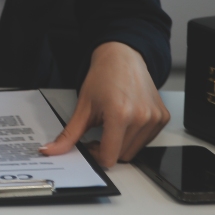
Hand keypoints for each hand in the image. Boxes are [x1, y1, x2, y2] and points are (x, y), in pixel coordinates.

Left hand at [40, 41, 169, 167]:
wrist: (122, 57)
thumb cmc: (103, 77)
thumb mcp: (83, 107)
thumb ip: (69, 134)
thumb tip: (52, 150)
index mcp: (120, 115)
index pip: (109, 157)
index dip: (95, 155)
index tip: (89, 145)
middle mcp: (142, 118)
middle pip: (122, 156)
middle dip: (107, 150)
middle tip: (97, 135)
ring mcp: (155, 118)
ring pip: (134, 150)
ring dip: (120, 144)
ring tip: (110, 126)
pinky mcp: (162, 118)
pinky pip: (146, 140)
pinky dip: (133, 137)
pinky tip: (124, 122)